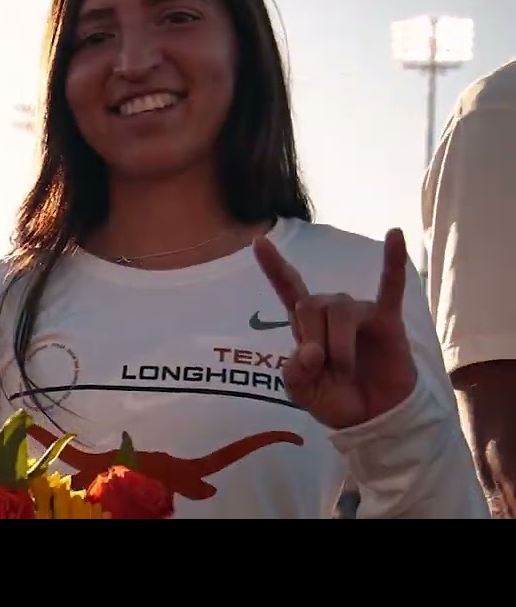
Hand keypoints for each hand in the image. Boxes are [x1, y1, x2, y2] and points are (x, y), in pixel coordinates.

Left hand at [252, 228, 417, 429]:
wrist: (375, 418)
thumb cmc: (337, 399)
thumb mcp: (303, 393)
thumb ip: (294, 375)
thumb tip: (310, 352)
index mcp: (307, 326)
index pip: (288, 289)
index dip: (273, 267)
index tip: (258, 241)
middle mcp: (332, 312)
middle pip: (312, 303)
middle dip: (314, 338)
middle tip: (325, 368)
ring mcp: (360, 313)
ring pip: (341, 310)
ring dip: (340, 345)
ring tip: (346, 369)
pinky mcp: (387, 320)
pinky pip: (390, 286)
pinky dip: (393, 261)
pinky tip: (395, 236)